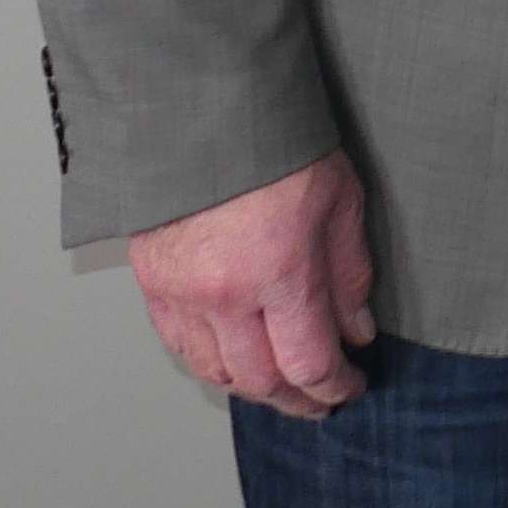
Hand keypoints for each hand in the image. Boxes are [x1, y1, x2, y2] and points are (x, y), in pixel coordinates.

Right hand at [126, 152, 373, 418]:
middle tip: (320, 400)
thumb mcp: (340, 200)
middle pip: (259, 381)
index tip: (350, 386)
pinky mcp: (151, 281)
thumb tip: (355, 329)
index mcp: (278, 272)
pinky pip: (179, 344)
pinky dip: (209, 361)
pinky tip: (233, 356)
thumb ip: (349, 273)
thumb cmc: (276, 142)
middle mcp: (224, 293)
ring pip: (214, 371)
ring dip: (251, 387)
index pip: (307, 364)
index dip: (333, 387)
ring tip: (280, 384)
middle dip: (297, 401)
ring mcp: (181, 291)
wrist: (204, 107)